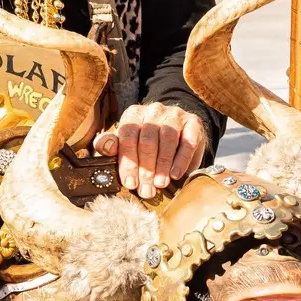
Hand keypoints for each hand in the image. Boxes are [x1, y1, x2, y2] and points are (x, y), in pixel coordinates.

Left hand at [93, 103, 209, 199]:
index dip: (128, 162)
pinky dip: (181, 160)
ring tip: (160, 184)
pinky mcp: (193, 123)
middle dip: (146, 168)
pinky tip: (176, 174)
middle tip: (146, 189)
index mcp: (133, 114)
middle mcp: (153, 111)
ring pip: (167, 139)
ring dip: (163, 164)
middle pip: (148, 140)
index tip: (130, 183)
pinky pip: (188, 141)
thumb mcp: (125, 143)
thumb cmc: (144, 142)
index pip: (128, 136)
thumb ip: (110, 145)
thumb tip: (107, 147)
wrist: (177, 131)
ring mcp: (174, 115)